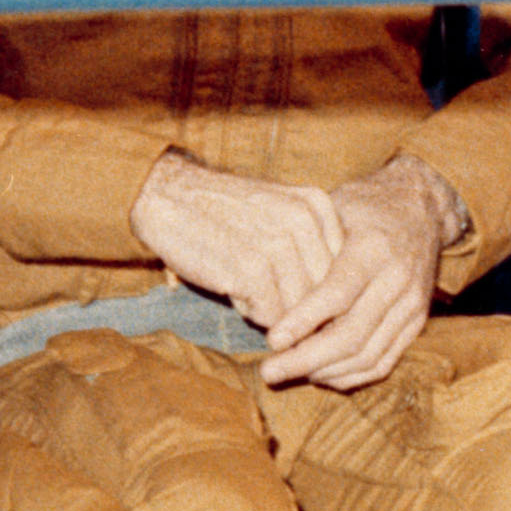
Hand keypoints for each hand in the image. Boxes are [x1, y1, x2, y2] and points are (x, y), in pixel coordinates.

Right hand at [131, 153, 344, 328]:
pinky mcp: (251, 268)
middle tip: (264, 290)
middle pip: (324, 294)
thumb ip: (311, 246)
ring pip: (299, 309)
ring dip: (272, 310)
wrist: (166, 194)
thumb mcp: (279, 212)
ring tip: (246, 284)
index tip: (296, 291)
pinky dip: (251, 312)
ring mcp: (279, 243)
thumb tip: (334, 306)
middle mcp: (305, 221)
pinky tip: (233, 287)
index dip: (322, 292)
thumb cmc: (222, 212)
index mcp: (318, 205)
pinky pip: (270, 316)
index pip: (343, 270)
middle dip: (299, 307)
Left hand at [255, 158, 457, 390]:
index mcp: (374, 248)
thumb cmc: (364, 206)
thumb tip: (267, 288)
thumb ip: (308, 249)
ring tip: (287, 372)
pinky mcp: (417, 323)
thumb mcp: (334, 209)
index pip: (338, 294)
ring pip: (368, 356)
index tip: (272, 340)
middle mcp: (398, 280)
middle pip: (352, 335)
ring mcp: (412, 305)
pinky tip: (319, 374)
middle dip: (306, 359)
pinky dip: (349, 376)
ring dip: (324, 372)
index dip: (303, 321)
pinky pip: (383, 362)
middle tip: (268, 371)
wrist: (421, 207)